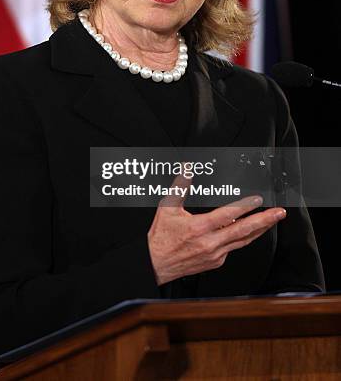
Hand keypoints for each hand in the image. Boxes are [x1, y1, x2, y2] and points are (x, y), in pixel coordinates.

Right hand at [147, 174, 285, 285]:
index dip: (245, 207)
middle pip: (243, 230)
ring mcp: (214, 255)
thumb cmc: (160, 238)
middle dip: (264, 220)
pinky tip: (248, 233)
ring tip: (271, 222)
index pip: (228, 215)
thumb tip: (186, 170)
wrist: (155, 265)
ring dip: (259, 230)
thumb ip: (180, 187)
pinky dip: (243, 239)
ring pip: (242, 241)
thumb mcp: (167, 208)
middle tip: (279, 213)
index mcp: (200, 228)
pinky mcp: (215, 262)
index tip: (258, 200)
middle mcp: (210, 243)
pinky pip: (233, 249)